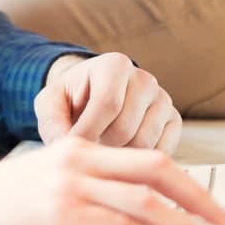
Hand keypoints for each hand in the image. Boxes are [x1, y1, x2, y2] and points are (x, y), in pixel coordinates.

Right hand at [0, 136, 224, 224]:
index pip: (147, 157)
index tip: (210, 206)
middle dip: (198, 198)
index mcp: (79, 149)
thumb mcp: (45, 185)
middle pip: (157, 170)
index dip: (187, 182)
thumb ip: (85, 193)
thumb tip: (130, 222)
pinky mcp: (58, 214)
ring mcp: (69, 185)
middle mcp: (78, 159)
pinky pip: (117, 224)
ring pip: (145, 199)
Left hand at [36, 52, 180, 152]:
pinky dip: (140, 159)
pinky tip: (123, 151)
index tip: (72, 145)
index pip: (108, 104)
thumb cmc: (70, 100)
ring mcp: (163, 100)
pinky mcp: (174, 121)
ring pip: (144, 144)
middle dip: (101, 145)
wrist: (92, 96)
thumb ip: (52, 123)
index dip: (87, 132)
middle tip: (87, 146)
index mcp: (115, 65)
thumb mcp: (50, 104)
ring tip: (103, 145)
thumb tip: (65, 147)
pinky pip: (162, 151)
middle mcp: (145, 79)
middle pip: (126, 128)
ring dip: (119, 154)